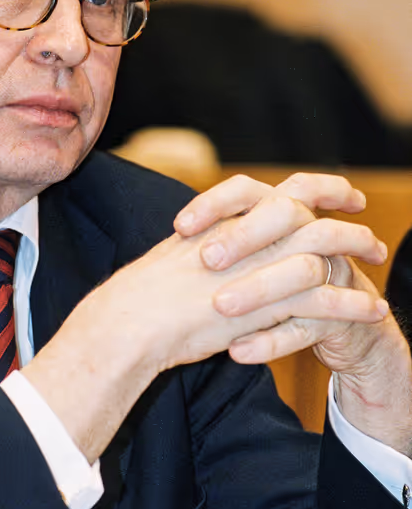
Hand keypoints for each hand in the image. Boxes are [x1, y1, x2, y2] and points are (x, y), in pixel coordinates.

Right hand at [25, 174, 388, 461]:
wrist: (130, 321)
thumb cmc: (140, 296)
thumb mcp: (175, 255)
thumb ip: (205, 245)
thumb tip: (217, 247)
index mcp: (226, 220)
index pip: (280, 190)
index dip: (317, 188)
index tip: (341, 193)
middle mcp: (247, 233)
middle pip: (310, 208)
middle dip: (344, 214)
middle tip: (369, 227)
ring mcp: (259, 265)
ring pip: (325, 247)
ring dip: (358, 253)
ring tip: (378, 264)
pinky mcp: (268, 303)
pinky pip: (325, 298)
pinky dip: (354, 303)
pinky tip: (373, 311)